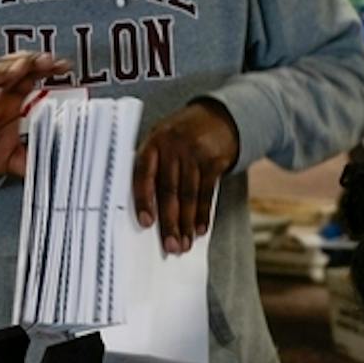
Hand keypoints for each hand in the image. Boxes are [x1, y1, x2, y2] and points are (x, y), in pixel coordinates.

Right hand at [0, 51, 68, 187]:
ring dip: (5, 71)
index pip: (32, 75)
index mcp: (14, 100)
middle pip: (12, 68)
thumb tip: (58, 163)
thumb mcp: (20, 156)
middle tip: (45, 60)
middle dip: (29, 61)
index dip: (47, 67)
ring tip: (20, 68)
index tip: (64, 66)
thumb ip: (37, 157)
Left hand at [135, 99, 239, 253]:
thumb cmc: (182, 135)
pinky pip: (207, 193)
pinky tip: (200, 229)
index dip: (144, 200)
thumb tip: (145, 208)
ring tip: (184, 244)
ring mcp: (195, 153)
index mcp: (154, 142)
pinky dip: (203, 214)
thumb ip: (153, 165)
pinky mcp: (214, 160)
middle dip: (169, 222)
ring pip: (188, 195)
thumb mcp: (162, 139)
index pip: (144, 174)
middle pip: (169, 190)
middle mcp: (173, 146)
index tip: (146, 223)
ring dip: (186, 223)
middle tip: (170, 246)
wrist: (219, 116)